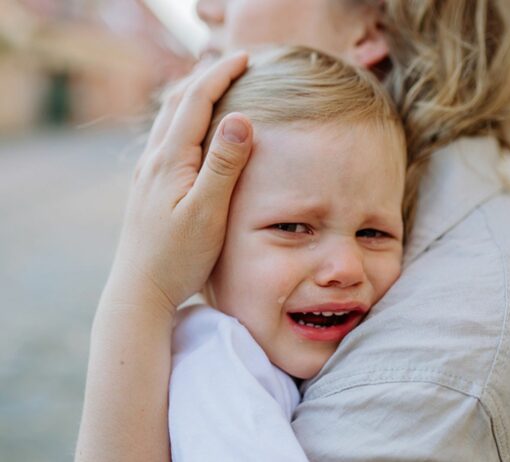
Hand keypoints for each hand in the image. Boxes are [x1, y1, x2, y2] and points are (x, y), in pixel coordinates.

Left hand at [104, 52, 252, 314]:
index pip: (196, 101)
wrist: (140, 290)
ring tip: (215, 87)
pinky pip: (165, 140)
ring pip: (169, 120)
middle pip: (177, 103)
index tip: (245, 57)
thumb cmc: (178, 257)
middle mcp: (154, 160)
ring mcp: (148, 174)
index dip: (220, 75)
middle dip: (206, 77)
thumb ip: (223, 165)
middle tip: (234, 64)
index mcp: (170, 160)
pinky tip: (191, 132)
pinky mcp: (148, 188)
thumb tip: (240, 117)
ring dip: (192, 97)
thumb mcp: (207, 212)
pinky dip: (183, 121)